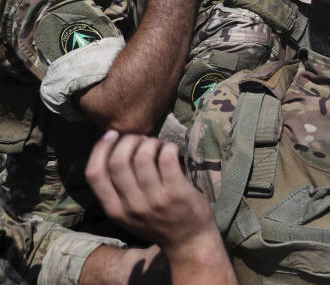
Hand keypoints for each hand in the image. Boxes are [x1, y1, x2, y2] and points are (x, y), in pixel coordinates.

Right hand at [85, 131, 220, 255]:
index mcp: (114, 210)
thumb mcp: (128, 214)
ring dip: (151, 143)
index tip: (112, 134)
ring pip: (142, 157)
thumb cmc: (159, 222)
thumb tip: (111, 149)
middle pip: (118, 161)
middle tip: (142, 139)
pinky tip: (172, 150)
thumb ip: (117, 190)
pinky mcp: (177, 194)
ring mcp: (155, 201)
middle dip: (128, 141)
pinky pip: (167, 159)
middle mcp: (132, 207)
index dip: (100, 149)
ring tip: (158, 145)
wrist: (189, 242)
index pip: (94, 174)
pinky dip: (168, 147)